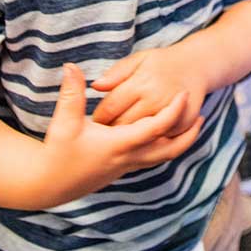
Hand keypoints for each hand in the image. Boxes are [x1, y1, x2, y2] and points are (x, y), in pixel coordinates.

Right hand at [38, 64, 202, 206]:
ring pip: (162, 157)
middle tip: (201, 116)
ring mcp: (126, 166)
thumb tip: (71, 66)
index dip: (173, 110)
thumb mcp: (63, 122)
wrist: (49, 184)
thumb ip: (72, 93)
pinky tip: (164, 135)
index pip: (155, 128)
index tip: (184, 93)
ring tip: (191, 125)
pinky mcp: (122, 169)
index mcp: (119, 144)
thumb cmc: (57, 153)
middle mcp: (128, 157)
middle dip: (188, 134)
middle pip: (169, 150)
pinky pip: (152, 159)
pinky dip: (165, 148)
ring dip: (179, 142)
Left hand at [90, 47, 207, 133]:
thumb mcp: (139, 59)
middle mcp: (155, 100)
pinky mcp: (183, 124)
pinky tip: (141, 141)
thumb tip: (96, 86)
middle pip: (122, 126)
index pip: (110, 109)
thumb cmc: (163, 62)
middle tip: (101, 135)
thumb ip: (116, 73)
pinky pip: (160, 141)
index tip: (92, 122)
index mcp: (140, 84)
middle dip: (109, 132)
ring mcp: (170, 114)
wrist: (197, 65)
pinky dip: (149, 143)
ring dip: (127, 140)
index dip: (98, 118)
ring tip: (119, 139)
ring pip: (140, 137)